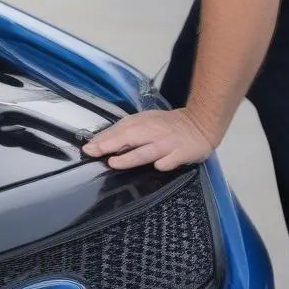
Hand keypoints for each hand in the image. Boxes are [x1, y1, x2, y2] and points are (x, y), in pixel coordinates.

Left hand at [81, 108, 220, 171]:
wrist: (200, 123)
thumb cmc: (167, 125)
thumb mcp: (145, 122)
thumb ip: (124, 131)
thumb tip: (99, 141)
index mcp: (143, 123)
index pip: (120, 130)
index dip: (103, 139)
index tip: (88, 147)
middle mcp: (154, 132)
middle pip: (130, 138)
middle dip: (111, 144)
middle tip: (94, 151)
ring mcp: (168, 143)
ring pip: (147, 150)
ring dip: (131, 156)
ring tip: (115, 162)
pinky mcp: (183, 153)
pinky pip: (173, 159)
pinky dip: (165, 163)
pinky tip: (158, 166)